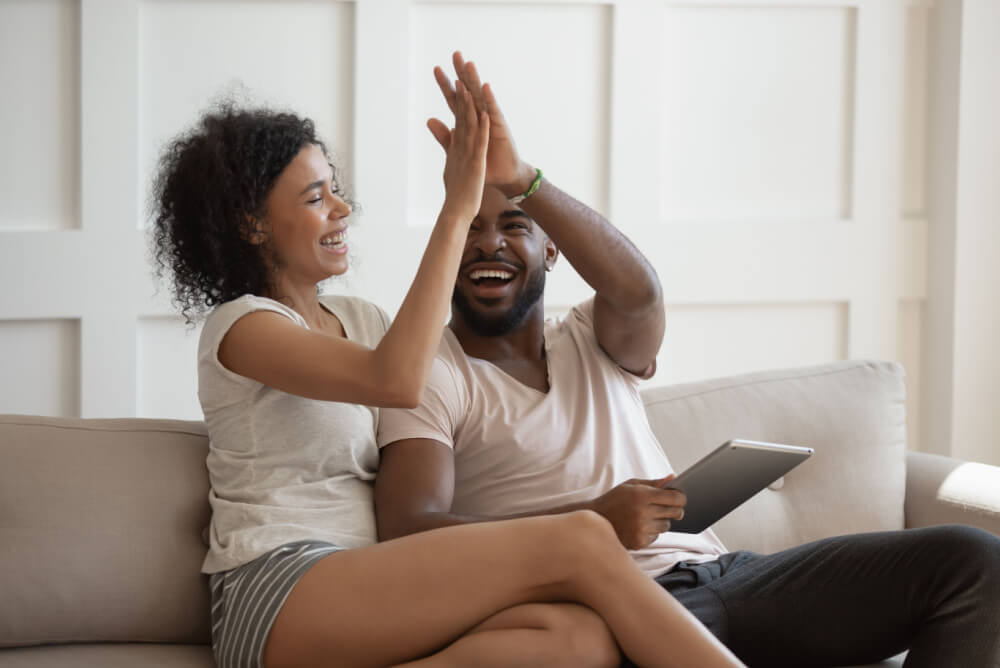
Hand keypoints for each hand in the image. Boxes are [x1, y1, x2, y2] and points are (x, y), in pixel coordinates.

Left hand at [427, 51, 535, 196]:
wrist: (503, 177)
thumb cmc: (485, 163)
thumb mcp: (459, 149)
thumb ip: (445, 135)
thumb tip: (429, 120)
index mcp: (469, 121)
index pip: (455, 99)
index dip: (446, 85)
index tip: (436, 69)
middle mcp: (480, 116)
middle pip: (468, 91)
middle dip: (461, 73)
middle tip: (455, 54)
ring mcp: (491, 120)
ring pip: (481, 97)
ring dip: (475, 81)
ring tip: (469, 64)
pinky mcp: (500, 128)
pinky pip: (494, 111)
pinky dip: (489, 99)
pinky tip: (485, 87)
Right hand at [438, 80, 489, 223]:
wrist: (457, 212)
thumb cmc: (455, 193)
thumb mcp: (450, 167)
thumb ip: (446, 148)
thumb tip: (439, 137)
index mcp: (456, 147)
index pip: (456, 118)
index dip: (456, 100)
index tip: (457, 82)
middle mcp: (460, 146)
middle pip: (460, 116)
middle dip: (460, 94)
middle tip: (457, 74)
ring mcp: (467, 154)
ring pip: (469, 125)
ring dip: (469, 106)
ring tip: (469, 86)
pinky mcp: (476, 163)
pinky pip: (480, 143)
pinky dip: (482, 128)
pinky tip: (485, 114)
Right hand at [588, 475, 685, 549]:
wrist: (594, 519)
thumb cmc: (614, 499)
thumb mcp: (631, 485)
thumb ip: (654, 483)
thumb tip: (673, 477)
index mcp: (641, 495)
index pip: (675, 498)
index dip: (681, 498)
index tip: (681, 498)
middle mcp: (642, 513)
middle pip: (675, 513)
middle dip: (676, 509)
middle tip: (669, 507)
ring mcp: (640, 529)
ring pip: (666, 526)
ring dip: (662, 521)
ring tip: (647, 516)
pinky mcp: (639, 542)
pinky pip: (656, 537)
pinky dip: (651, 532)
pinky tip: (639, 526)